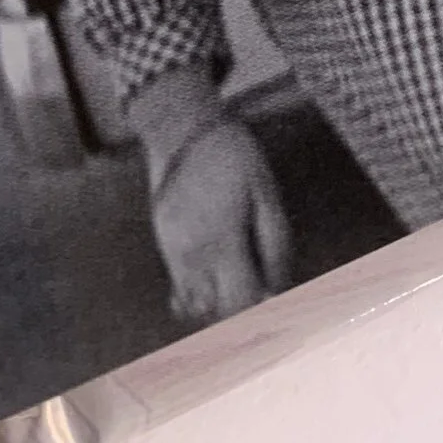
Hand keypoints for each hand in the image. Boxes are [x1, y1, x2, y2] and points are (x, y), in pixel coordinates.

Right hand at [150, 116, 290, 322]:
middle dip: (242, 314)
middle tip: (262, 301)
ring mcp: (173, 252)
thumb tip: (279, 288)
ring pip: (196, 306)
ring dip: (220, 309)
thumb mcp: (265, 191)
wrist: (182, 127)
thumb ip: (274, 243)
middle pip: (217, 313)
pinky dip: (198, 297)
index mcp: (223, 241)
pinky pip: (180, 289)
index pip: (241, 303)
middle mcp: (194, 255)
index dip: (262, 313)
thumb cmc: (232, 156)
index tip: (276, 308)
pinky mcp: (163, 244)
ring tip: (241, 291)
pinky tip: (217, 282)